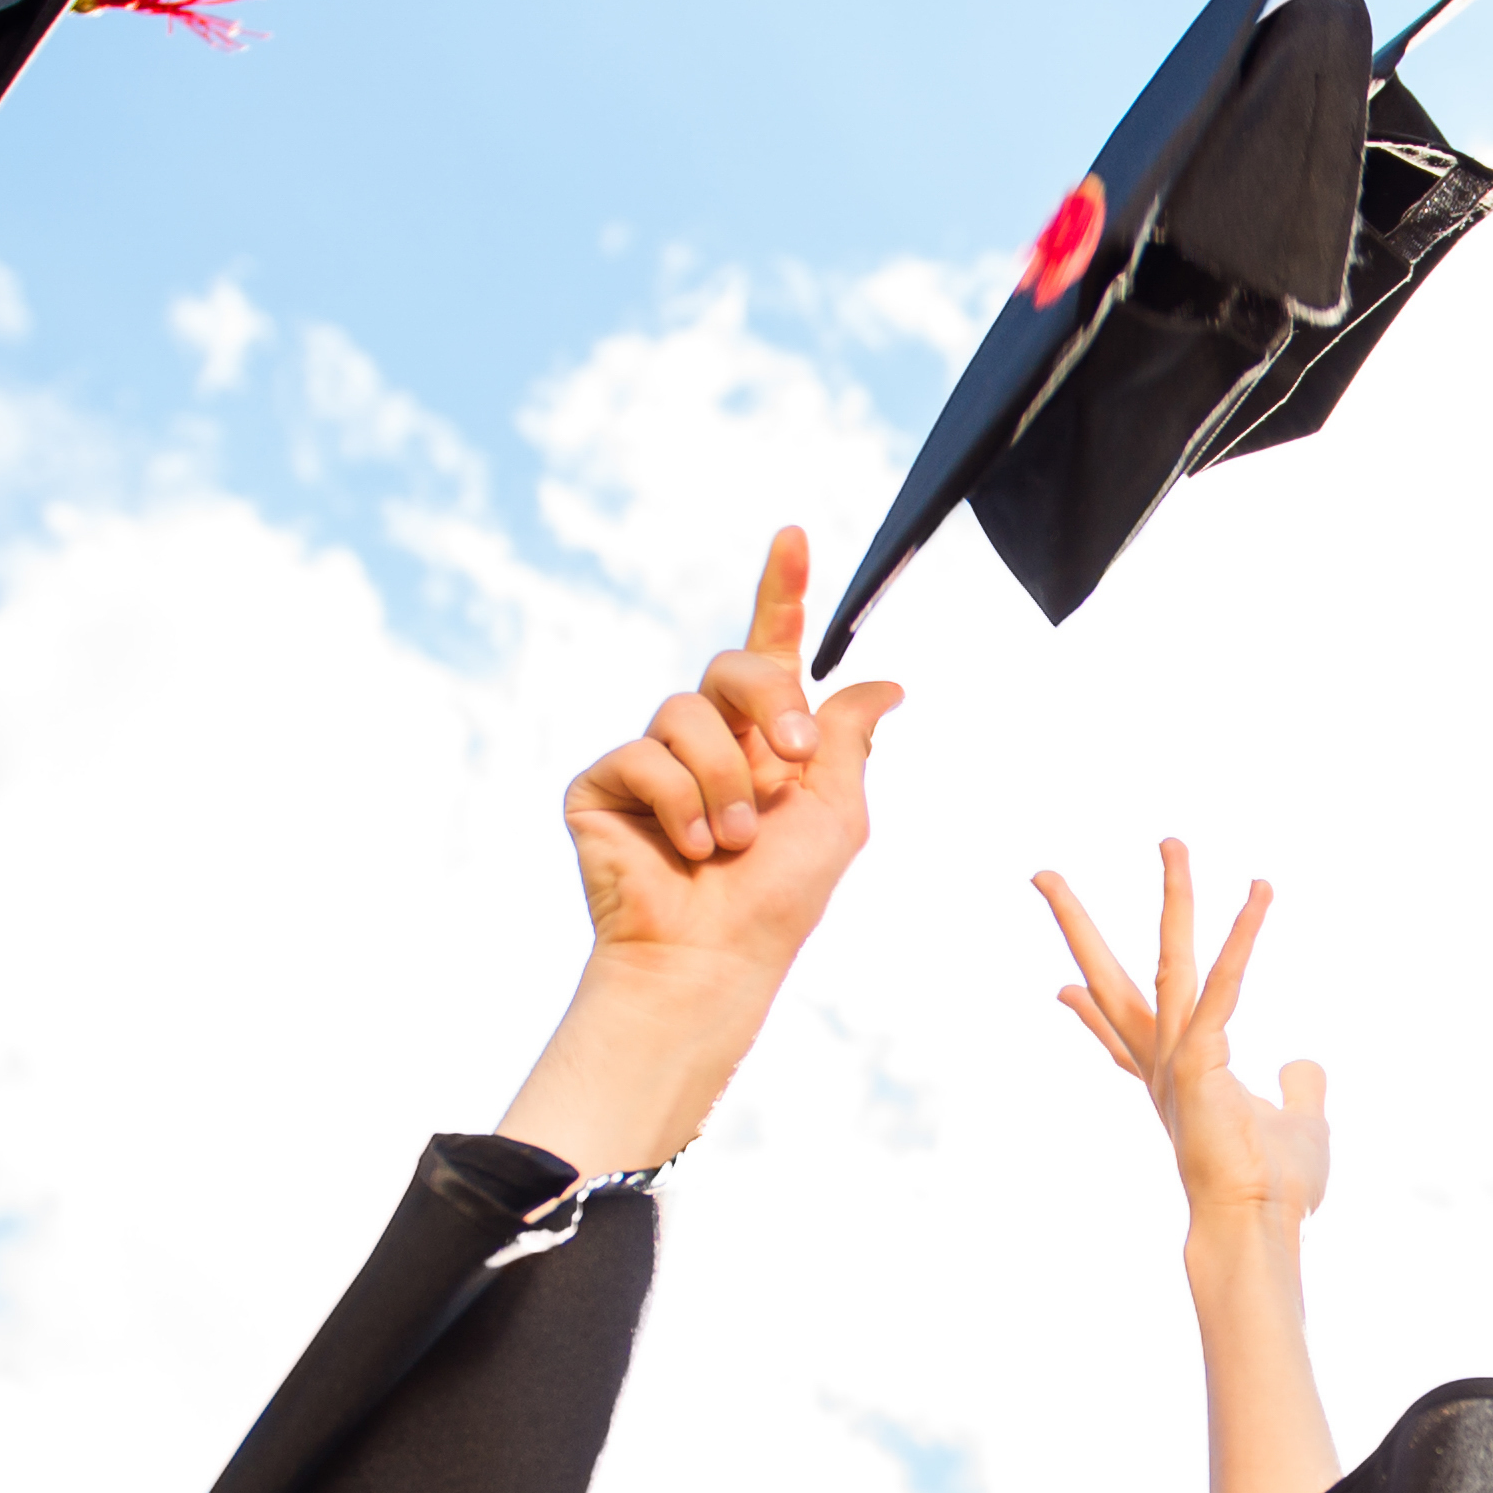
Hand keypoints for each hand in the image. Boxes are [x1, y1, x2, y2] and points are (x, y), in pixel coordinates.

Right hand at [496, 532, 901, 1170]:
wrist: (713, 959)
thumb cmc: (779, 900)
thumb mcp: (836, 812)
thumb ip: (847, 738)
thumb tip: (890, 681)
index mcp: (763, 740)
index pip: (771, 650)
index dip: (780, 591)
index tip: (795, 533)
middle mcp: (704, 739)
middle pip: (732, 665)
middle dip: (768, 700)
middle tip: (792, 760)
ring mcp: (649, 759)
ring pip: (686, 711)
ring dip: (724, 781)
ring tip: (731, 842)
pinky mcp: (602, 784)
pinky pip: (642, 753)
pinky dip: (677, 803)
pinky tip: (686, 849)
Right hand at [1039, 843, 1334, 1237]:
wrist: (1258, 1227)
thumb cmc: (1275, 1189)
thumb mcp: (1296, 1126)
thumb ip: (1298, 1090)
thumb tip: (1304, 1063)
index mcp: (1175, 1083)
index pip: (1123, 1037)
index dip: (1089, 1014)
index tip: (1062, 986)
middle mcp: (1163, 1065)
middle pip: (1112, 982)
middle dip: (1075, 925)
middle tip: (1041, 874)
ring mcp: (1175, 1058)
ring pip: (1167, 960)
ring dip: (1173, 896)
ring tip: (1171, 840)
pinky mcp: (1199, 1057)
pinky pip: (1224, 982)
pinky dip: (1244, 936)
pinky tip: (1260, 892)